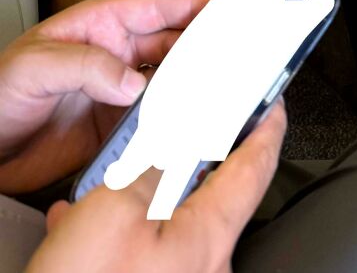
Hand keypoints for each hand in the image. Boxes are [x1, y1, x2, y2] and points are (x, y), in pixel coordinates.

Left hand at [0, 0, 207, 194]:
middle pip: (174, 45)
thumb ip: (86, 66)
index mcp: (101, 24)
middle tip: (235, 57)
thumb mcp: (36, 65)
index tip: (227, 11)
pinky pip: (155, 123)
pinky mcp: (114, 130)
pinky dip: (176, 124)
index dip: (195, 6)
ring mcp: (117, 93)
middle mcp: (116, 56)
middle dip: (206, 48)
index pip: (159, 7)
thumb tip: (133, 81)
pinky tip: (189, 127)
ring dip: (195, 87)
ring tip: (221, 92)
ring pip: (170, 84)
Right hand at [27, 102, 285, 272]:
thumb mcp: (119, 208)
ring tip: (109, 177)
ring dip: (141, 193)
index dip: (267, 129)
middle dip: (193, 157)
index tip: (274, 103)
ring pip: (168, 220)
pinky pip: (141, 250)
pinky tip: (78, 223)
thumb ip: (155, 167)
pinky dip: (115, 228)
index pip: (255, 170)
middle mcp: (204, 266)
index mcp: (208, 238)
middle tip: (182, 126)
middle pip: (214, 194)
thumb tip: (174, 143)